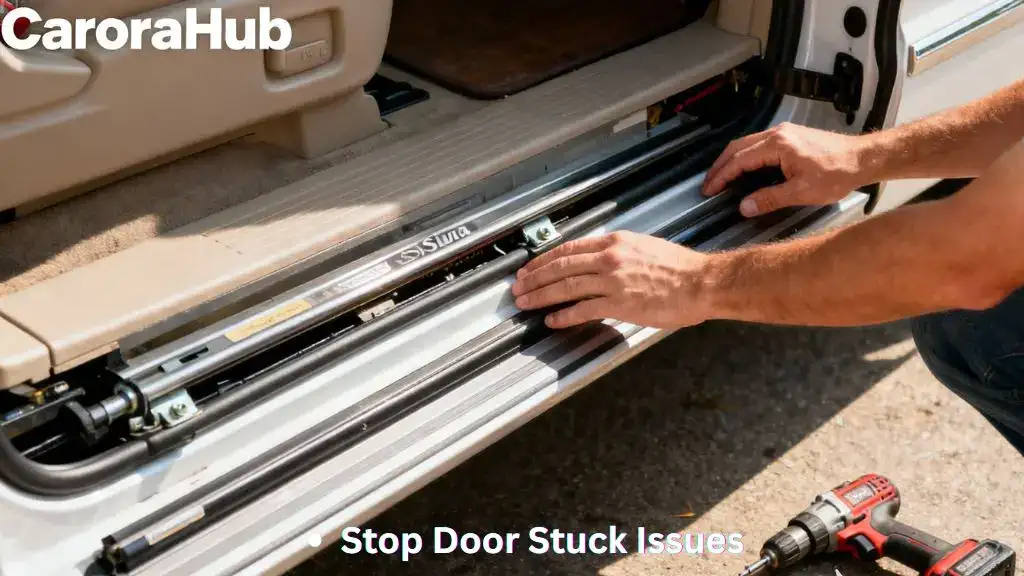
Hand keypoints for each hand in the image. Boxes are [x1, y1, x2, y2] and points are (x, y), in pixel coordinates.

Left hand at [511, 231, 712, 328]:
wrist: (701, 282)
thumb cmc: (680, 268)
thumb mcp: (644, 247)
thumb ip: (618, 252)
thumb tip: (597, 260)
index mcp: (615, 242)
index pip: (569, 248)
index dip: (545, 259)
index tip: (531, 267)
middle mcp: (610, 258)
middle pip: (560, 266)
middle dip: (534, 278)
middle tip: (518, 287)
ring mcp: (613, 281)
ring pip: (565, 287)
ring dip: (541, 296)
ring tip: (525, 303)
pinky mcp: (619, 304)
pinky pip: (583, 310)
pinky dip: (563, 316)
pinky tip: (552, 320)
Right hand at [702, 122, 871, 216]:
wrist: (863, 158)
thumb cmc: (837, 173)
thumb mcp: (802, 192)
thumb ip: (769, 199)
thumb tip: (744, 207)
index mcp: (777, 145)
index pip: (739, 160)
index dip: (722, 176)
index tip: (709, 190)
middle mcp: (777, 133)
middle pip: (738, 147)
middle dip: (720, 166)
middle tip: (708, 184)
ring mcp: (784, 132)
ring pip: (747, 144)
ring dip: (731, 160)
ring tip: (720, 177)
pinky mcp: (790, 136)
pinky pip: (759, 144)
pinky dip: (745, 156)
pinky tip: (743, 168)